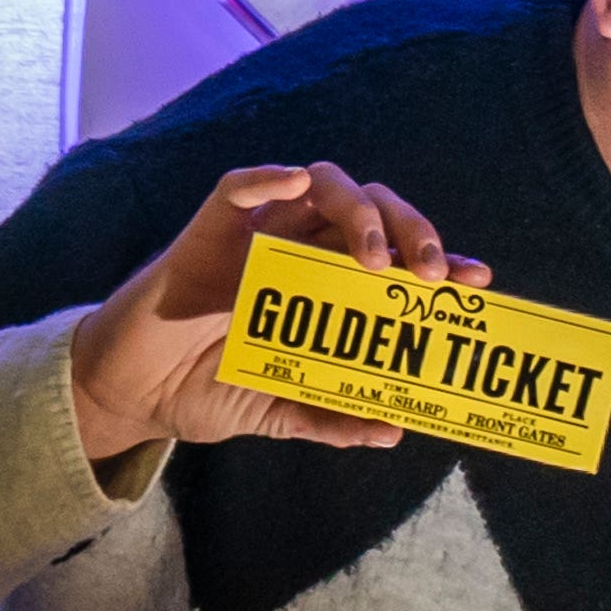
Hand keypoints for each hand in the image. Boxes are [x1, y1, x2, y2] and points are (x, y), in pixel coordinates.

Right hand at [67, 161, 487, 460]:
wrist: (131, 397)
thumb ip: (331, 418)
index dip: (441, 258)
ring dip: (359, 210)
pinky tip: (291, 184)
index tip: (479, 280)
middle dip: (412, 229)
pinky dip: (264, 178)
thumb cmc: (204, 390)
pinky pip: (234, 189)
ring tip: (376, 258)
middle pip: (371, 208)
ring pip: (318, 185)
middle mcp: (299, 251)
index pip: (394, 257)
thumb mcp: (279, 414)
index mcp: (324, 286)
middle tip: (431, 276)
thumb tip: (392, 431)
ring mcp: (254, 237)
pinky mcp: (204, 235)